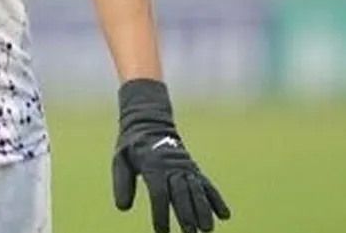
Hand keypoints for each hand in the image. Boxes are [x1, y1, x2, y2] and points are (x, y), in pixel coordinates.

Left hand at [112, 79, 230, 232]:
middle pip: (181, 193)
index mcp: (152, 165)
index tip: (162, 232)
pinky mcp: (193, 169)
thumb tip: (123, 208)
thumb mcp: (120, 160)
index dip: (161, 214)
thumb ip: (122, 183)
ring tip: (207, 230)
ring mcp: (185, 167)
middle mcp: (171, 167)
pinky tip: (225, 215)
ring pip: (197, 190)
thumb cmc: (131, 146)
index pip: (159, 194)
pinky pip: (207, 185)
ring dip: (203, 210)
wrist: (149, 123)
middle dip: (186, 214)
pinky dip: (216, 199)